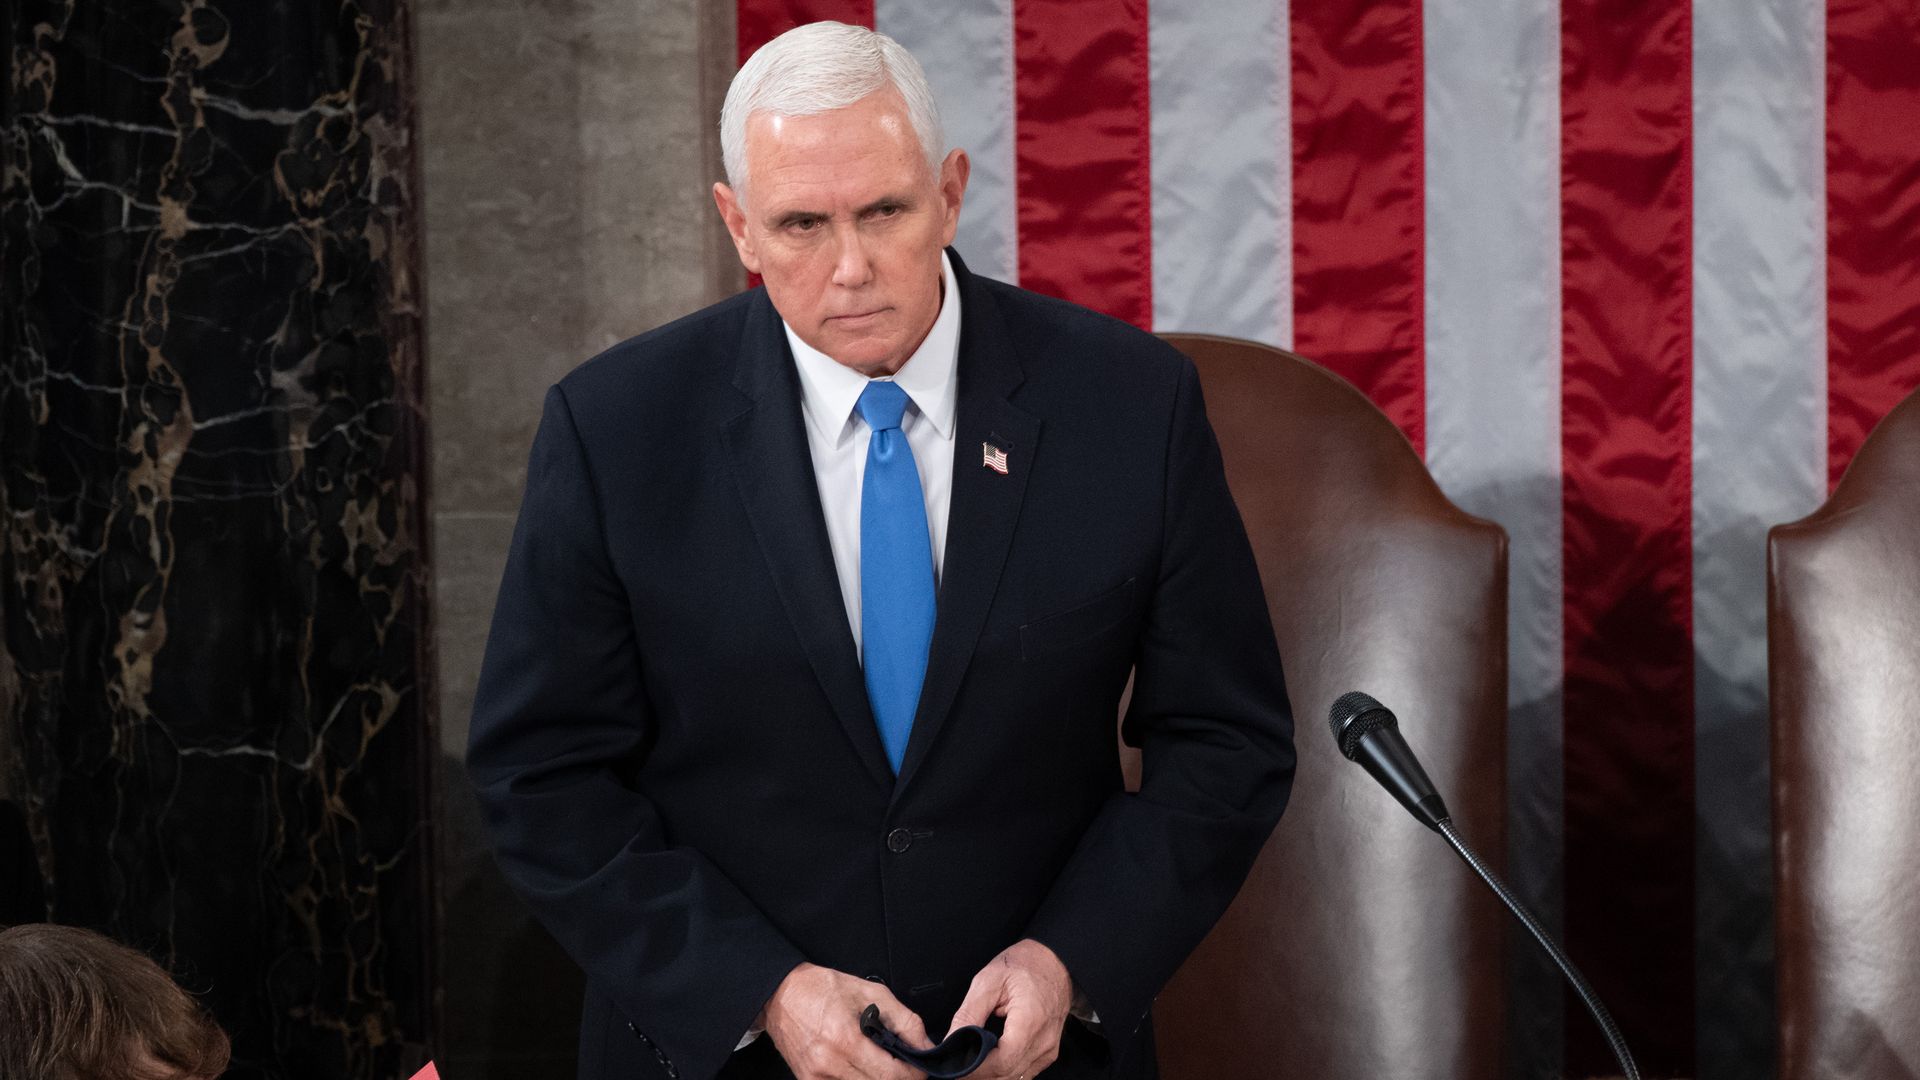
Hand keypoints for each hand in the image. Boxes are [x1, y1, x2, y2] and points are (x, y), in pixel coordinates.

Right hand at [761, 962, 930, 1079]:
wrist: (781, 995)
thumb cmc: (822, 990)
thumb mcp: (871, 993)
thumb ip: (905, 1021)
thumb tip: (926, 1046)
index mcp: (846, 1040)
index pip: (892, 1076)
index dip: (914, 1074)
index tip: (919, 1068)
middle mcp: (829, 1064)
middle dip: (898, 1078)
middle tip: (902, 1064)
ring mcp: (817, 1078)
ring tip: (879, 1062)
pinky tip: (861, 1067)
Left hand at [948, 939, 1073, 1079]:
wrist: (1054, 961)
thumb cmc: (1024, 965)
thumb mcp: (988, 980)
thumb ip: (968, 1014)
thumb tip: (950, 1042)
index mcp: (1030, 1022)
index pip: (1002, 1062)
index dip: (975, 1069)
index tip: (954, 1065)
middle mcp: (1044, 1042)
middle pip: (1007, 1075)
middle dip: (978, 1075)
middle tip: (955, 1065)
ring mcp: (1048, 1050)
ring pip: (1015, 1078)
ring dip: (990, 1075)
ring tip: (968, 1062)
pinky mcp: (1048, 1053)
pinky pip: (1023, 1073)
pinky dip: (1004, 1072)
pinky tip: (988, 1062)